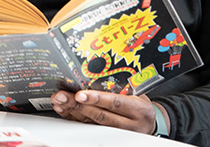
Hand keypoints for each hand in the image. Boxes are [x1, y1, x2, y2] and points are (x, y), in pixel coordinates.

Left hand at [51, 90, 167, 135]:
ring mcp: (118, 133)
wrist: (150, 122)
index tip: (80, 94)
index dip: (97, 99)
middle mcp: (128, 124)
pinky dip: (74, 118)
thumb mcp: (137, 93)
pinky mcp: (108, 136)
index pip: (115, 104)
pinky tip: (64, 110)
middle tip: (62, 95)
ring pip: (92, 123)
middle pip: (100, 115)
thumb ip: (120, 87)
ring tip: (59, 100)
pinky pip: (89, 127)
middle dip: (78, 105)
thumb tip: (94, 73)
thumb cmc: (140, 102)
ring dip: (72, 111)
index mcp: (138, 110)